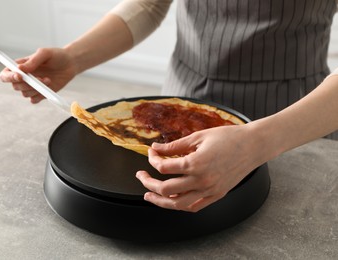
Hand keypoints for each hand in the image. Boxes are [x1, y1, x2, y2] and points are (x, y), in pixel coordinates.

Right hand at [0, 48, 76, 102]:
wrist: (70, 64)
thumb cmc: (56, 56)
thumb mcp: (45, 53)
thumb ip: (33, 61)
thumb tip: (19, 69)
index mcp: (20, 66)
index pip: (5, 74)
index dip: (9, 77)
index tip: (20, 76)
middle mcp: (23, 78)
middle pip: (15, 86)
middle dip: (27, 84)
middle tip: (41, 79)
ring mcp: (32, 87)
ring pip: (25, 94)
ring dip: (36, 89)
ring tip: (48, 80)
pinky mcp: (40, 94)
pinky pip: (33, 100)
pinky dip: (40, 96)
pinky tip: (48, 88)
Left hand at [136, 125, 263, 211]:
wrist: (253, 146)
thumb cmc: (229, 137)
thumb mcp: (198, 137)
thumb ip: (174, 145)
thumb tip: (156, 148)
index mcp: (196, 163)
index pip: (164, 167)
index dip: (153, 159)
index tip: (152, 153)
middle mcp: (202, 180)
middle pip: (166, 189)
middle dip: (148, 183)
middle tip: (141, 176)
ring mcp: (210, 190)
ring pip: (178, 204)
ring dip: (160, 200)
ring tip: (149, 195)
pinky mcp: (217, 195)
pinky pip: (194, 207)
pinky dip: (180, 205)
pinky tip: (172, 200)